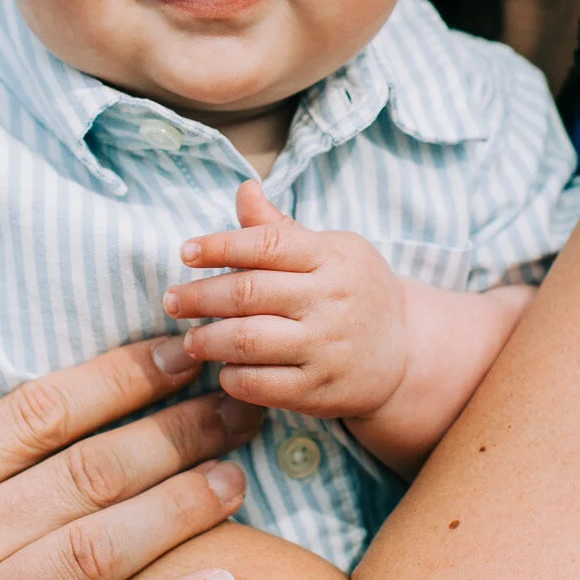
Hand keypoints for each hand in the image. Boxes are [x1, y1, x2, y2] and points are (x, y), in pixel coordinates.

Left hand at [164, 183, 407, 416]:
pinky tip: (223, 369)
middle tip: (172, 300)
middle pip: (248, 293)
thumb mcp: (330, 250)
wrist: (407, 351)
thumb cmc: (355, 291)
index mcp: (331, 257)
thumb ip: (281, 228)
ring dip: (208, 340)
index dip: (220, 245)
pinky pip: (262, 386)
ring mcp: (326, 347)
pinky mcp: (321, 390)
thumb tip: (244, 189)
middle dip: (199, 296)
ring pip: (249, 340)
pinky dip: (232, 377)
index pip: (267, 243)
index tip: (186, 252)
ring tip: (190, 339)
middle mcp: (330, 300)